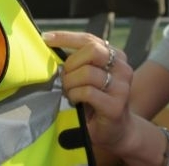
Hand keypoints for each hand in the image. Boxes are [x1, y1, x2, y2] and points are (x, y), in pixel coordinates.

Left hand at [42, 31, 132, 148]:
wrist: (115, 130)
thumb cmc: (97, 100)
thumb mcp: (88, 76)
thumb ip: (79, 61)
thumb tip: (51, 45)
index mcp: (115, 55)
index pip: (88, 39)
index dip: (66, 37)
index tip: (46, 38)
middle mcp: (122, 68)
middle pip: (92, 50)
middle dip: (71, 62)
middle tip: (64, 76)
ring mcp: (121, 87)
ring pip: (87, 72)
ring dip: (70, 82)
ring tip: (68, 91)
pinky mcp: (115, 105)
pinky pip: (87, 92)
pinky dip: (75, 95)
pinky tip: (75, 101)